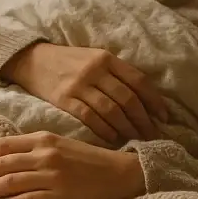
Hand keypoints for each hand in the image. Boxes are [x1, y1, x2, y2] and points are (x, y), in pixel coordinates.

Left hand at [0, 131, 146, 198]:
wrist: (120, 173)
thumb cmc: (86, 160)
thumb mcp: (59, 144)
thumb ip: (32, 148)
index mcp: (42, 139)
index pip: (1, 145)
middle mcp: (45, 155)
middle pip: (0, 165)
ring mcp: (52, 176)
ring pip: (8, 183)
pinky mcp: (60, 196)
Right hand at [1, 43, 168, 143]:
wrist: (33, 60)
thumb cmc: (69, 62)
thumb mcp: (95, 58)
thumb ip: (116, 73)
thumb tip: (144, 98)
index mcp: (107, 58)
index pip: (138, 81)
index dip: (154, 101)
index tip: (164, 117)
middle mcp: (96, 70)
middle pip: (128, 99)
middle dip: (144, 120)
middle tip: (152, 135)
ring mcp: (79, 84)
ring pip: (112, 110)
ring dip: (127, 128)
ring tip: (136, 139)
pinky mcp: (64, 99)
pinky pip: (90, 117)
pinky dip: (105, 130)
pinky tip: (113, 139)